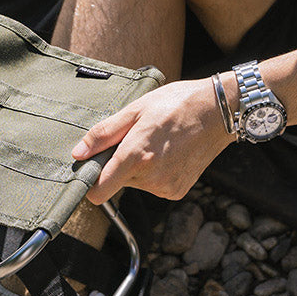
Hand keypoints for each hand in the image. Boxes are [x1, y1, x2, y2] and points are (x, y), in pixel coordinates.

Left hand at [72, 78, 232, 203]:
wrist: (218, 111)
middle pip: (116, 184)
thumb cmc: (176, 104)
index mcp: (136, 156)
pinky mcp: (177, 192)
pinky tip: (168, 154)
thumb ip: (103, 134)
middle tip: (135, 140)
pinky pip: (153, 186)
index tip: (92, 169)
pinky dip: (155, 173)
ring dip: (138, 168)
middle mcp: (150, 177)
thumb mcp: (135, 110)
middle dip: (118, 166)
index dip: (91, 182)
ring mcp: (165, 187)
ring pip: (135, 184)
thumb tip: (78, 154)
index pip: (98, 191)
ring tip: (156, 143)